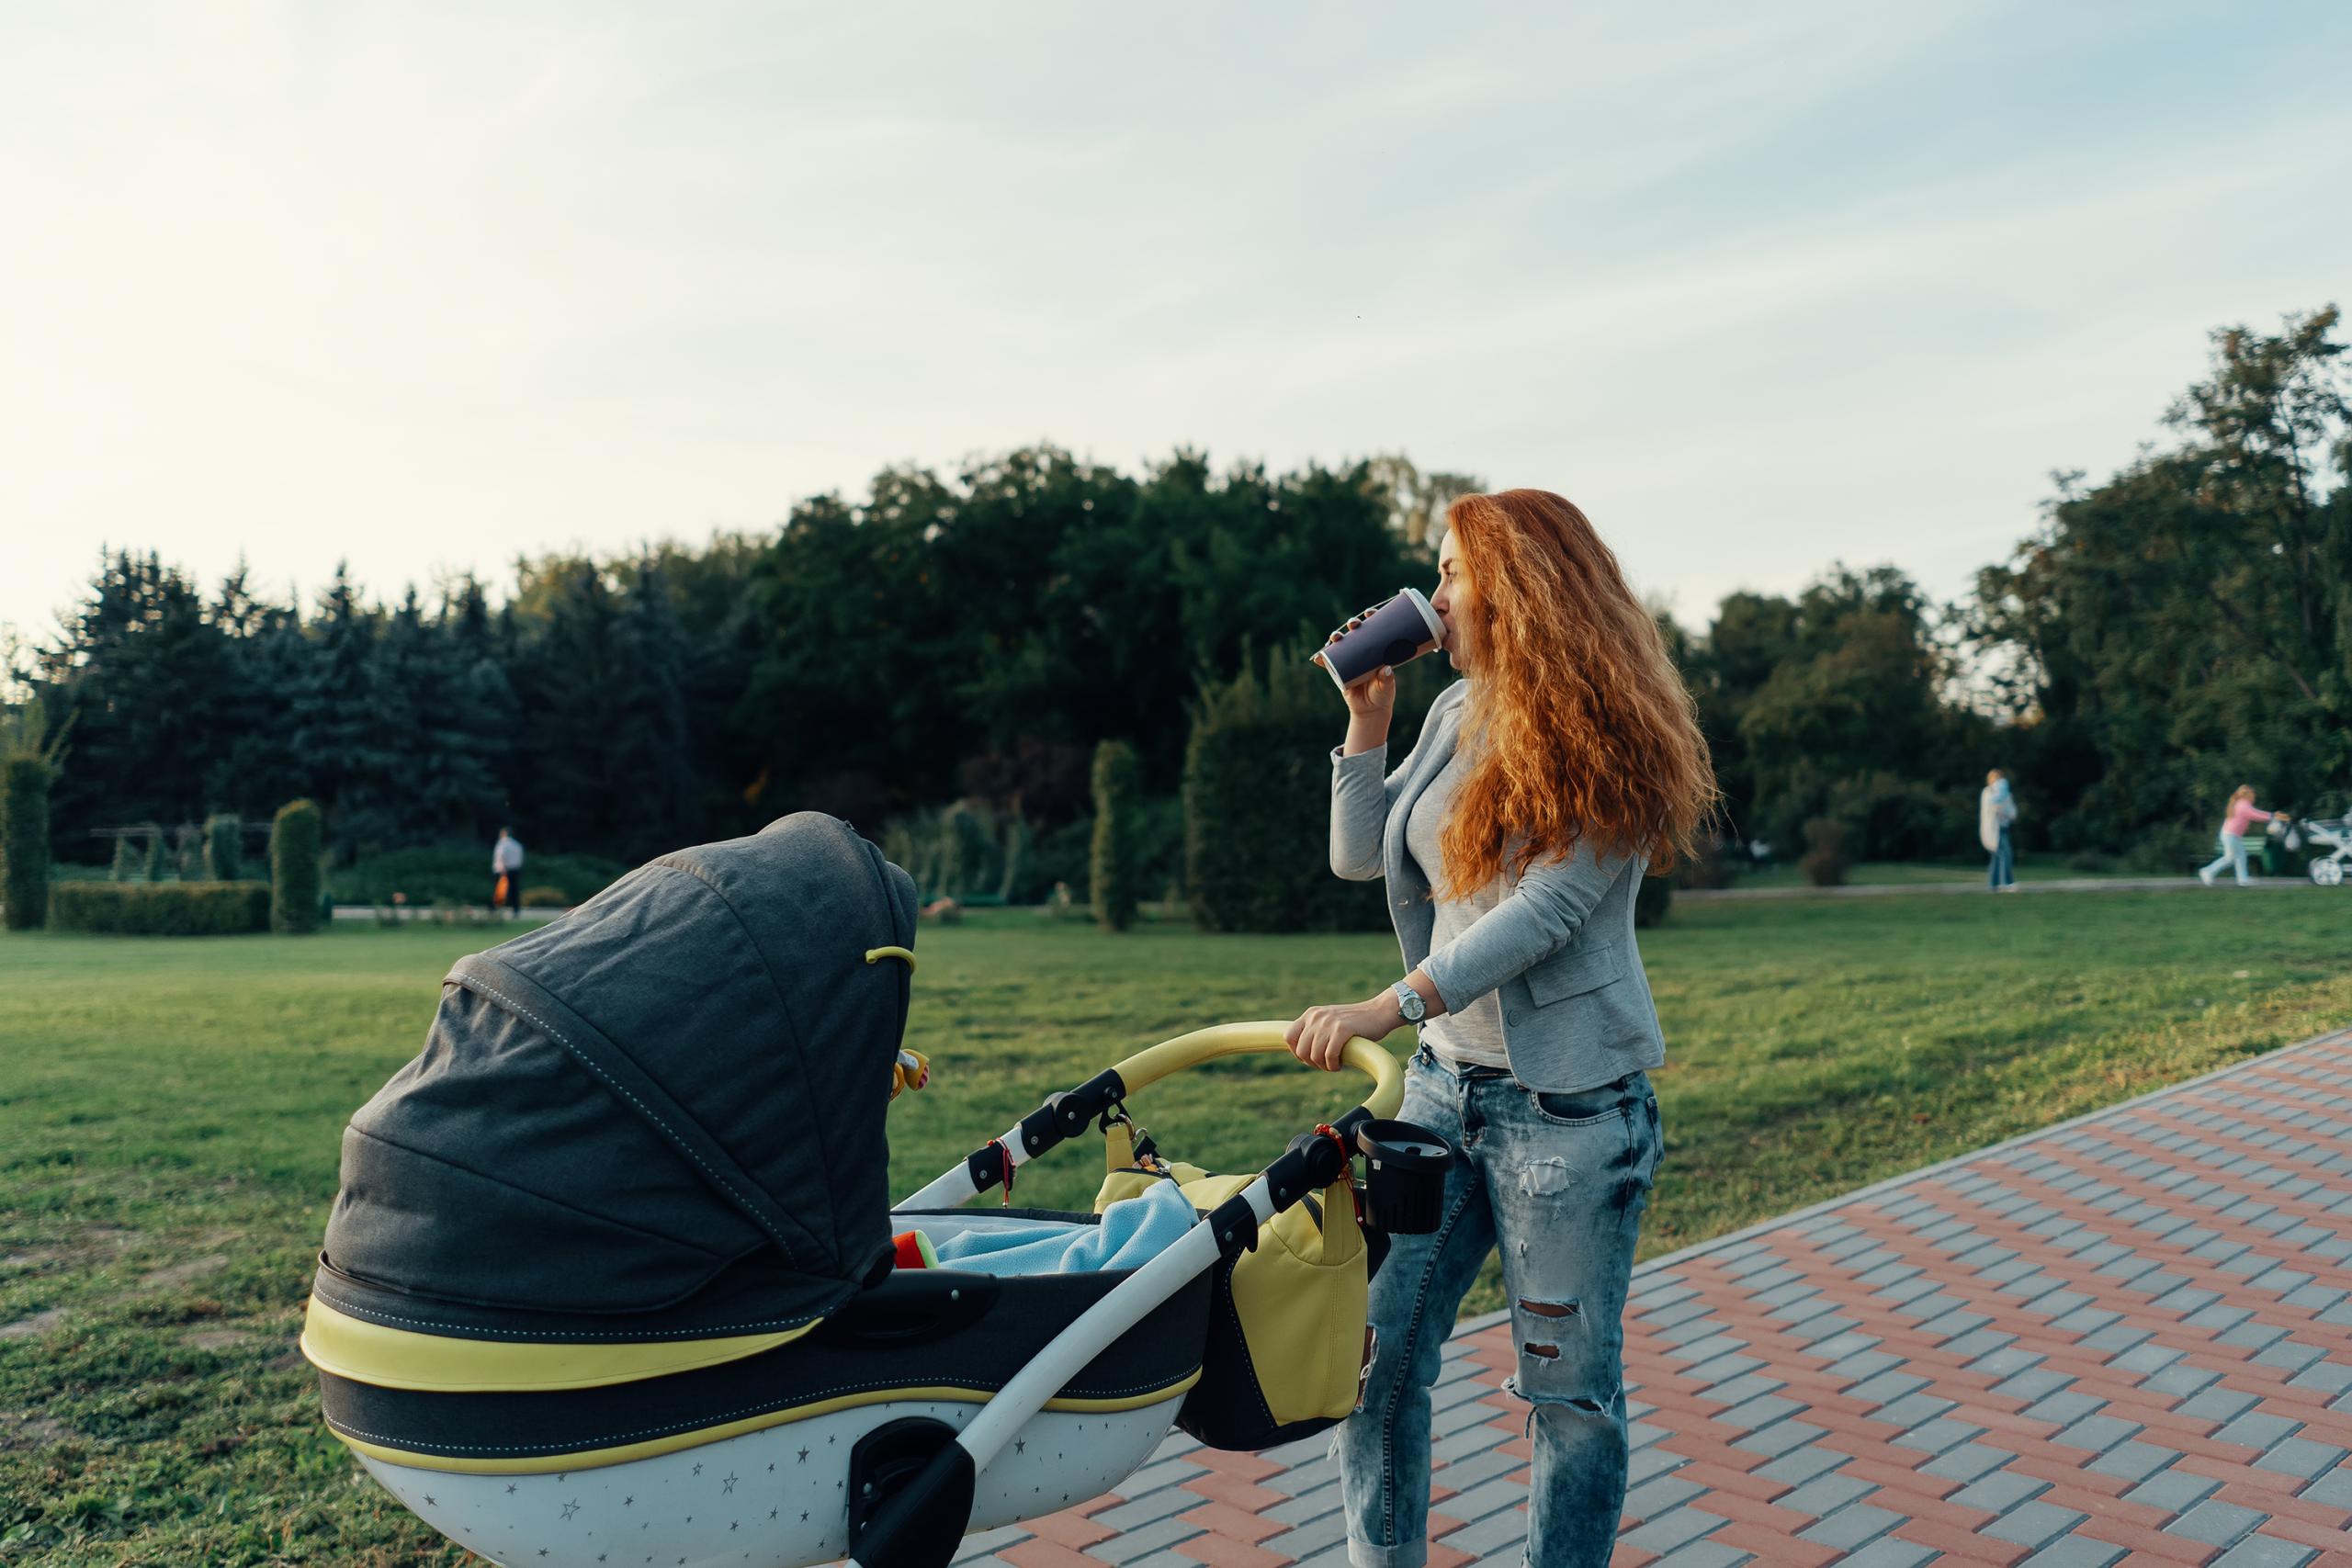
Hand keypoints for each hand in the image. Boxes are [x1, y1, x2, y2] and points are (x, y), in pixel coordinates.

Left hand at [1285, 994, 1400, 1071]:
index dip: (1297, 1053)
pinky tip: (1340, 1065)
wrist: (1379, 1012)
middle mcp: (1317, 1016)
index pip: (1289, 1037)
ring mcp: (1329, 1022)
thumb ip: (1316, 1031)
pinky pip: (1330, 1055)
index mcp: (1311, 1014)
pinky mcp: (1343, 1029)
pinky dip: (1333, 1065)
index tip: (1310, 1059)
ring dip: (1324, 1066)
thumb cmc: (1356, 1022)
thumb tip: (1301, 1054)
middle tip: (1325, 1065)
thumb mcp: (1330, 1021)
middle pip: (1301, 1050)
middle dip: (1312, 1063)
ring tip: (1334, 1065)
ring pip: (1315, 1055)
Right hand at [1310, 614, 1397, 722]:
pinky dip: (1322, 659)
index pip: (1374, 629)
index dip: (1371, 618)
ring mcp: (1349, 659)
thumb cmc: (1382, 695)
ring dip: (1336, 638)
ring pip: (1341, 644)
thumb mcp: (1386, 687)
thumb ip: (1387, 679)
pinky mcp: (1339, 670)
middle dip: (1352, 624)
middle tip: (1353, 624)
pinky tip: (1317, 658)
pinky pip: (1328, 663)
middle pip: (1355, 632)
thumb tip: (1386, 669)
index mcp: (1376, 650)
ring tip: (1335, 638)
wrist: (1371, 710)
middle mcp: (1362, 651)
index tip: (1369, 613)